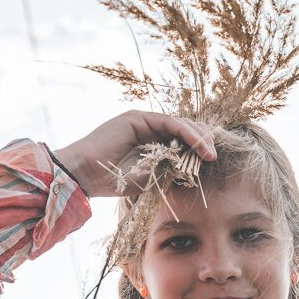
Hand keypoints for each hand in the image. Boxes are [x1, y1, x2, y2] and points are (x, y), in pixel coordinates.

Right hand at [49, 110, 215, 197]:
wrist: (85, 175)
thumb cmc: (113, 180)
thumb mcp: (150, 176)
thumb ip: (169, 168)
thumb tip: (193, 167)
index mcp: (151, 143)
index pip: (181, 140)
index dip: (198, 147)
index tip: (211, 160)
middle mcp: (148, 129)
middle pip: (183, 129)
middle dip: (202, 140)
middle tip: (213, 155)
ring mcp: (143, 121)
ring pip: (179, 124)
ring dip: (198, 137)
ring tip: (209, 153)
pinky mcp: (138, 118)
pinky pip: (169, 123)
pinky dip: (186, 133)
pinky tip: (197, 145)